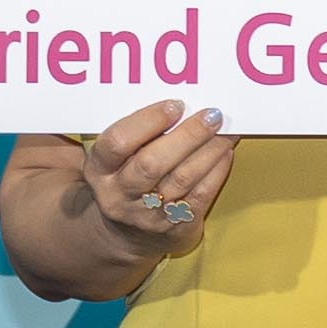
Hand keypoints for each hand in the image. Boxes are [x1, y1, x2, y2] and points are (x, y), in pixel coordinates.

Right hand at [80, 97, 232, 254]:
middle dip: (187, 135)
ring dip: (209, 150)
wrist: (127, 232)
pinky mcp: (175, 226)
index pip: (117, 143)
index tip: (175, 105)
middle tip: (212, 115)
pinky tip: (225, 152)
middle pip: (152, 163)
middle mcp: (119, 194)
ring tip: (227, 130)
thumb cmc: (123, 177)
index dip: (147, 121)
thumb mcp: (109, 159)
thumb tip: (160, 95)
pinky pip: (200, 196)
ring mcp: (147, 214)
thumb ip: (125, 130)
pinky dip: (216, 171)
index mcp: (99, 170)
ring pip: (182, 179)